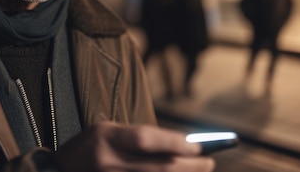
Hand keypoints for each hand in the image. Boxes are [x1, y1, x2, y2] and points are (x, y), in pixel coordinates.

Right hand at [53, 121, 214, 171]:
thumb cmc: (89, 149)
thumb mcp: (107, 131)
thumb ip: (137, 137)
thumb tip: (182, 145)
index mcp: (105, 137)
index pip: (146, 139)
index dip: (175, 142)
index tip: (199, 145)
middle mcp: (108, 162)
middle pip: (159, 168)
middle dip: (191, 165)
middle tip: (210, 161)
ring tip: (200, 171)